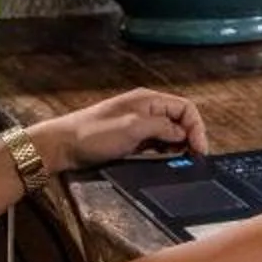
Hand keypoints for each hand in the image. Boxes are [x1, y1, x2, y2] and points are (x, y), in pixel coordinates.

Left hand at [38, 88, 207, 171]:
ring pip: (169, 133)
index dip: (196, 127)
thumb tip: (183, 134)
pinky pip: (155, 144)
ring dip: (177, 146)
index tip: (199, 150)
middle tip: (192, 158)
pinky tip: (163, 162)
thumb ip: (162, 128)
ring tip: (179, 161)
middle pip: (179, 120)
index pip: (185, 108)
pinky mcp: (130, 139)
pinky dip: (164, 152)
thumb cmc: (94, 134)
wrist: (62, 146)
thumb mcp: (133, 128)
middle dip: (189, 137)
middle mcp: (146, 109)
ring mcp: (138, 124)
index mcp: (148, 100)